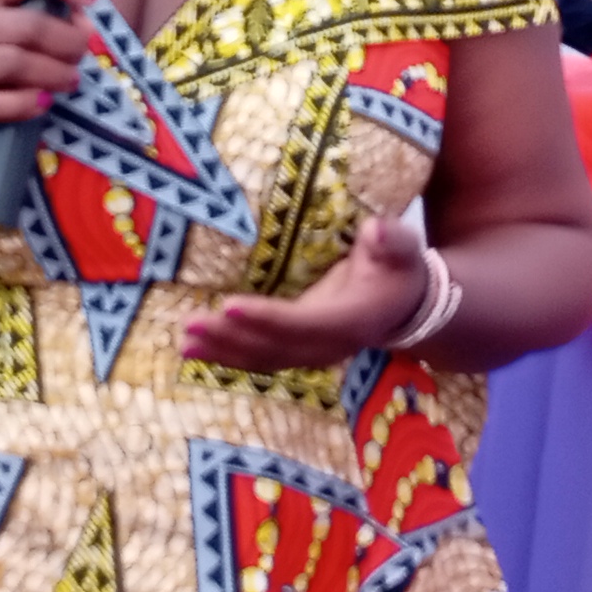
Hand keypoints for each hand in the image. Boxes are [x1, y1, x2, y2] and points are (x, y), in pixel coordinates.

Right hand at [0, 0, 93, 150]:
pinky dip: (33, 102)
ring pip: (24, 65)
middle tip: (81, 52)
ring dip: (59, 73)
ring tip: (70, 78)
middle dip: (70, 40)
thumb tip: (78, 16)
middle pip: (33, 26)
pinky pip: (9, 103)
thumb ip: (13, 11)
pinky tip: (42, 101)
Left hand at [180, 215, 427, 371]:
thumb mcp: (402, 248)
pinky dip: (229, 356)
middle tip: (190, 324)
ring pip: (263, 359)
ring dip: (223, 351)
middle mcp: (330, 345)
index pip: (304, 323)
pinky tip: (198, 350)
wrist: (406, 304)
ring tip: (185, 341)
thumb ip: (392, 240)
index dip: (267, 318)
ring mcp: (313, 353)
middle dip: (231, 338)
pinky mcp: (299, 350)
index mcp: (352, 319)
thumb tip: (376, 232)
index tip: (229, 304)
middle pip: (275, 347)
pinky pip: (261, 359)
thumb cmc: (398, 268)